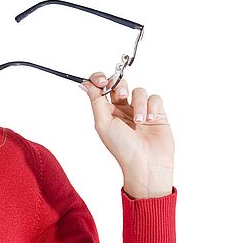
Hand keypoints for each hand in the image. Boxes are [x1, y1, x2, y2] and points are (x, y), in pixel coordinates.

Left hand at [78, 73, 174, 198]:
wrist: (146, 163)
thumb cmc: (122, 148)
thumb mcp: (103, 123)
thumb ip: (96, 101)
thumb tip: (85, 83)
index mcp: (107, 112)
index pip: (101, 88)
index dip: (100, 79)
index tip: (101, 80)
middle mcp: (122, 110)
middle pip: (119, 84)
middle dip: (120, 86)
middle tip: (122, 96)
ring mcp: (140, 111)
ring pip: (139, 91)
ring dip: (139, 104)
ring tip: (139, 121)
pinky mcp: (157, 113)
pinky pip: (155, 98)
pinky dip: (152, 107)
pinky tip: (150, 120)